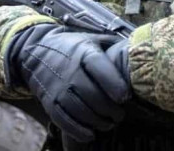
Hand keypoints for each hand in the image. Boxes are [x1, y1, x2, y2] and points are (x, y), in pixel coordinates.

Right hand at [6, 25, 130, 142]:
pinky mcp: (50, 102)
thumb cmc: (72, 47)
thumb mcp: (90, 39)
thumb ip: (112, 45)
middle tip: (120, 115)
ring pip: (80, 110)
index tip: (125, 97)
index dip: (114, 84)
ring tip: (109, 123)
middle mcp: (70, 70)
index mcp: (83, 52)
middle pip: (92, 95)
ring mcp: (58, 87)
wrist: (35, 52)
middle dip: (110, 110)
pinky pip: (64, 120)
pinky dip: (79, 130)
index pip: (99, 68)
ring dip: (98, 122)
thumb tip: (138, 52)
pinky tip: (91, 134)